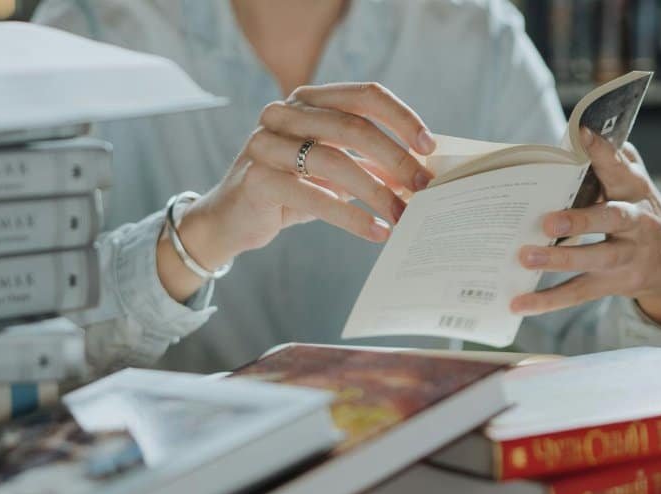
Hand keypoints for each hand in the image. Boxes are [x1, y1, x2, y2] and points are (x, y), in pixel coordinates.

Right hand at [158, 82, 436, 300]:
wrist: (230, 221)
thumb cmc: (289, 193)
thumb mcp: (331, 170)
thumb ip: (368, 162)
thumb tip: (421, 170)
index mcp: (306, 100)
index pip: (364, 95)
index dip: (401, 118)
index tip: (430, 146)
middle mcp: (282, 113)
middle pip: (353, 127)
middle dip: (396, 159)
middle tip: (424, 188)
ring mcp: (265, 143)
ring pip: (335, 161)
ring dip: (377, 192)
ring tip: (402, 216)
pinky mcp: (257, 179)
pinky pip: (315, 197)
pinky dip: (352, 217)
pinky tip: (375, 232)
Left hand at [511, 128, 660, 325]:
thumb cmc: (642, 213)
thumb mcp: (636, 185)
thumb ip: (615, 160)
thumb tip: (584, 130)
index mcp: (635, 192)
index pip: (620, 168)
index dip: (603, 152)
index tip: (583, 132)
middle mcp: (635, 224)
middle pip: (611, 220)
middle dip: (581, 220)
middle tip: (548, 222)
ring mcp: (626, 257)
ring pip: (594, 259)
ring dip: (559, 260)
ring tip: (525, 257)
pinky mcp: (613, 284)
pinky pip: (578, 293)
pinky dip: (547, 301)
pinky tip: (518, 304)